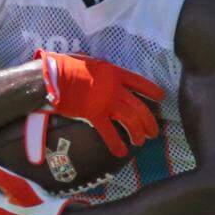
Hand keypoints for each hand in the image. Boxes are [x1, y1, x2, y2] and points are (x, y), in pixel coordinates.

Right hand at [31, 50, 162, 160]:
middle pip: (139, 106)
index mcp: (115, 73)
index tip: (161, 98)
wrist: (53, 76)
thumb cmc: (67, 66)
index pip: (139, 82)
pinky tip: (121, 152)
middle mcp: (115, 88)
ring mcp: (106, 102)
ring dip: (138, 132)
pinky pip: (109, 132)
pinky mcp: (94, 115)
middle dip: (149, 121)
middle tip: (154, 132)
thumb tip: (103, 74)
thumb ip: (101, 71)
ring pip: (130, 119)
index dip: (152, 91)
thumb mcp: (90, 62)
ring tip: (140, 141)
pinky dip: (116, 144)